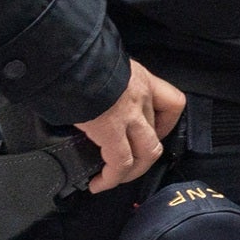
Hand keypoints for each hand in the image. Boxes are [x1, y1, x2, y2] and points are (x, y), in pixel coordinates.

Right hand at [76, 60, 186, 192]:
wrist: (66, 55)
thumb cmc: (76, 59)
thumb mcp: (100, 68)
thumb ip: (103, 85)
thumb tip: (89, 100)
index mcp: (140, 79)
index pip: (173, 103)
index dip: (166, 125)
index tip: (150, 133)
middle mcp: (141, 97)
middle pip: (156, 135)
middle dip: (143, 156)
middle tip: (125, 164)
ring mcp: (130, 115)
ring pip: (147, 154)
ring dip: (131, 172)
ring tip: (113, 179)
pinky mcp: (111, 130)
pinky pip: (120, 162)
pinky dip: (111, 178)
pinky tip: (98, 184)